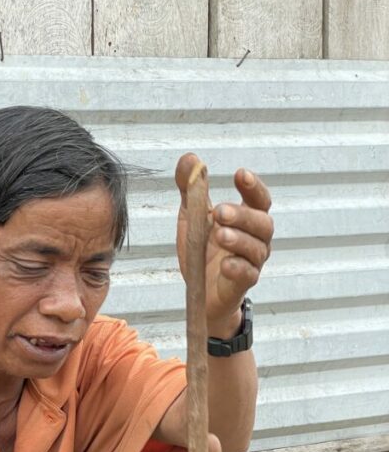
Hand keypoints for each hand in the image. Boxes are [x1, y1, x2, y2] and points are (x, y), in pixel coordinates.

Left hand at [175, 153, 273, 337]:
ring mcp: (253, 262)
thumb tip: (189, 158)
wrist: (201, 293)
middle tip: (220, 211)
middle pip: (262, 222)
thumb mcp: (192, 217)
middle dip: (243, 215)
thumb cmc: (202, 252)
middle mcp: (256, 239)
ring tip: (219, 235)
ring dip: (239, 240)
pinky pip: (247, 275)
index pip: (259, 199)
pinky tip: (224, 264)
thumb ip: (191, 189)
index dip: (253, 186)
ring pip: (256, 248)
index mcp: (247, 219)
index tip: (240, 174)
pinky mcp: (244, 284)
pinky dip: (237, 268)